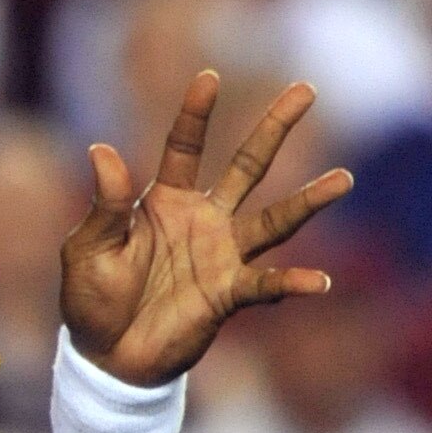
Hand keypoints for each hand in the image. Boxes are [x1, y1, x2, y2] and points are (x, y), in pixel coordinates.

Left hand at [61, 70, 352, 382]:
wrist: (106, 356)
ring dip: (308, 202)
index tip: (210, 76)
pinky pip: (266, 284)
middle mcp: (202, 220)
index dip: (196, 113)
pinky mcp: (228, 293)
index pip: (184, 146)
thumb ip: (105, 204)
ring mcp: (221, 255)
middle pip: (246, 166)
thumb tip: (102, 149)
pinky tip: (320, 282)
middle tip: (306, 90)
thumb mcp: (88, 248)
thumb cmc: (92, 298)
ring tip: (344, 179)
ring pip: (273, 220)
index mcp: (163, 201)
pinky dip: (293, 284)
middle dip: (274, 128)